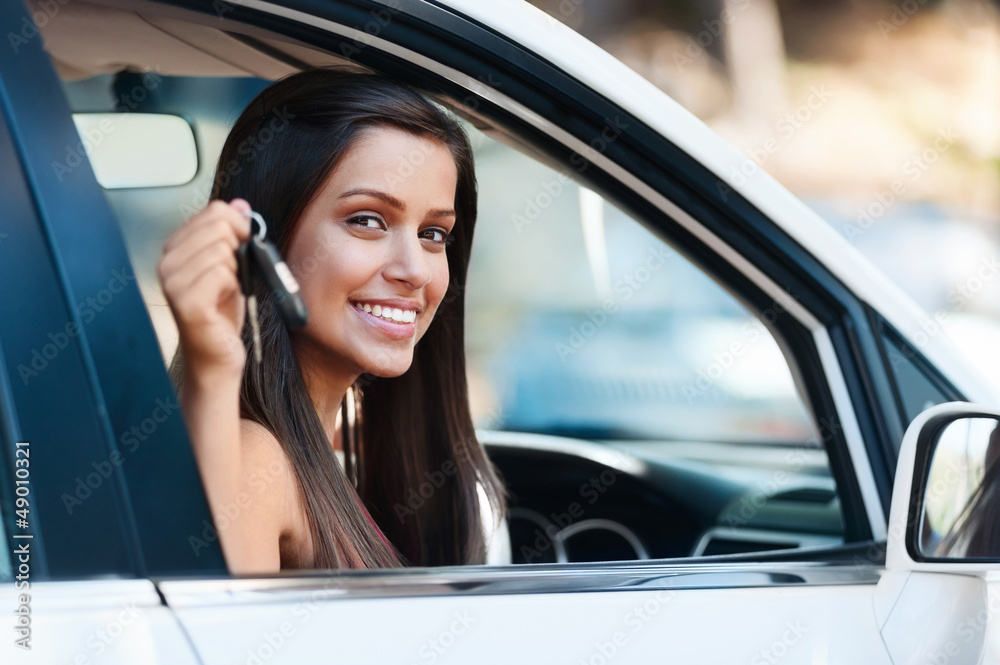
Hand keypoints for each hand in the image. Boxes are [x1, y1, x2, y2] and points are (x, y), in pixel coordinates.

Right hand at [158, 199, 251, 377]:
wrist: (218, 357)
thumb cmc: (222, 315)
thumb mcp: (233, 266)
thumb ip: (233, 233)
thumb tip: (240, 204)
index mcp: (175, 249)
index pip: (214, 211)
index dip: (239, 226)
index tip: (243, 247)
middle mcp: (167, 263)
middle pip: (219, 226)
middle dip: (239, 249)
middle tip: (235, 276)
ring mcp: (173, 282)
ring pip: (223, 249)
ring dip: (237, 272)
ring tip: (225, 292)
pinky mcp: (187, 302)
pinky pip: (223, 272)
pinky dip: (234, 286)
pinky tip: (223, 301)